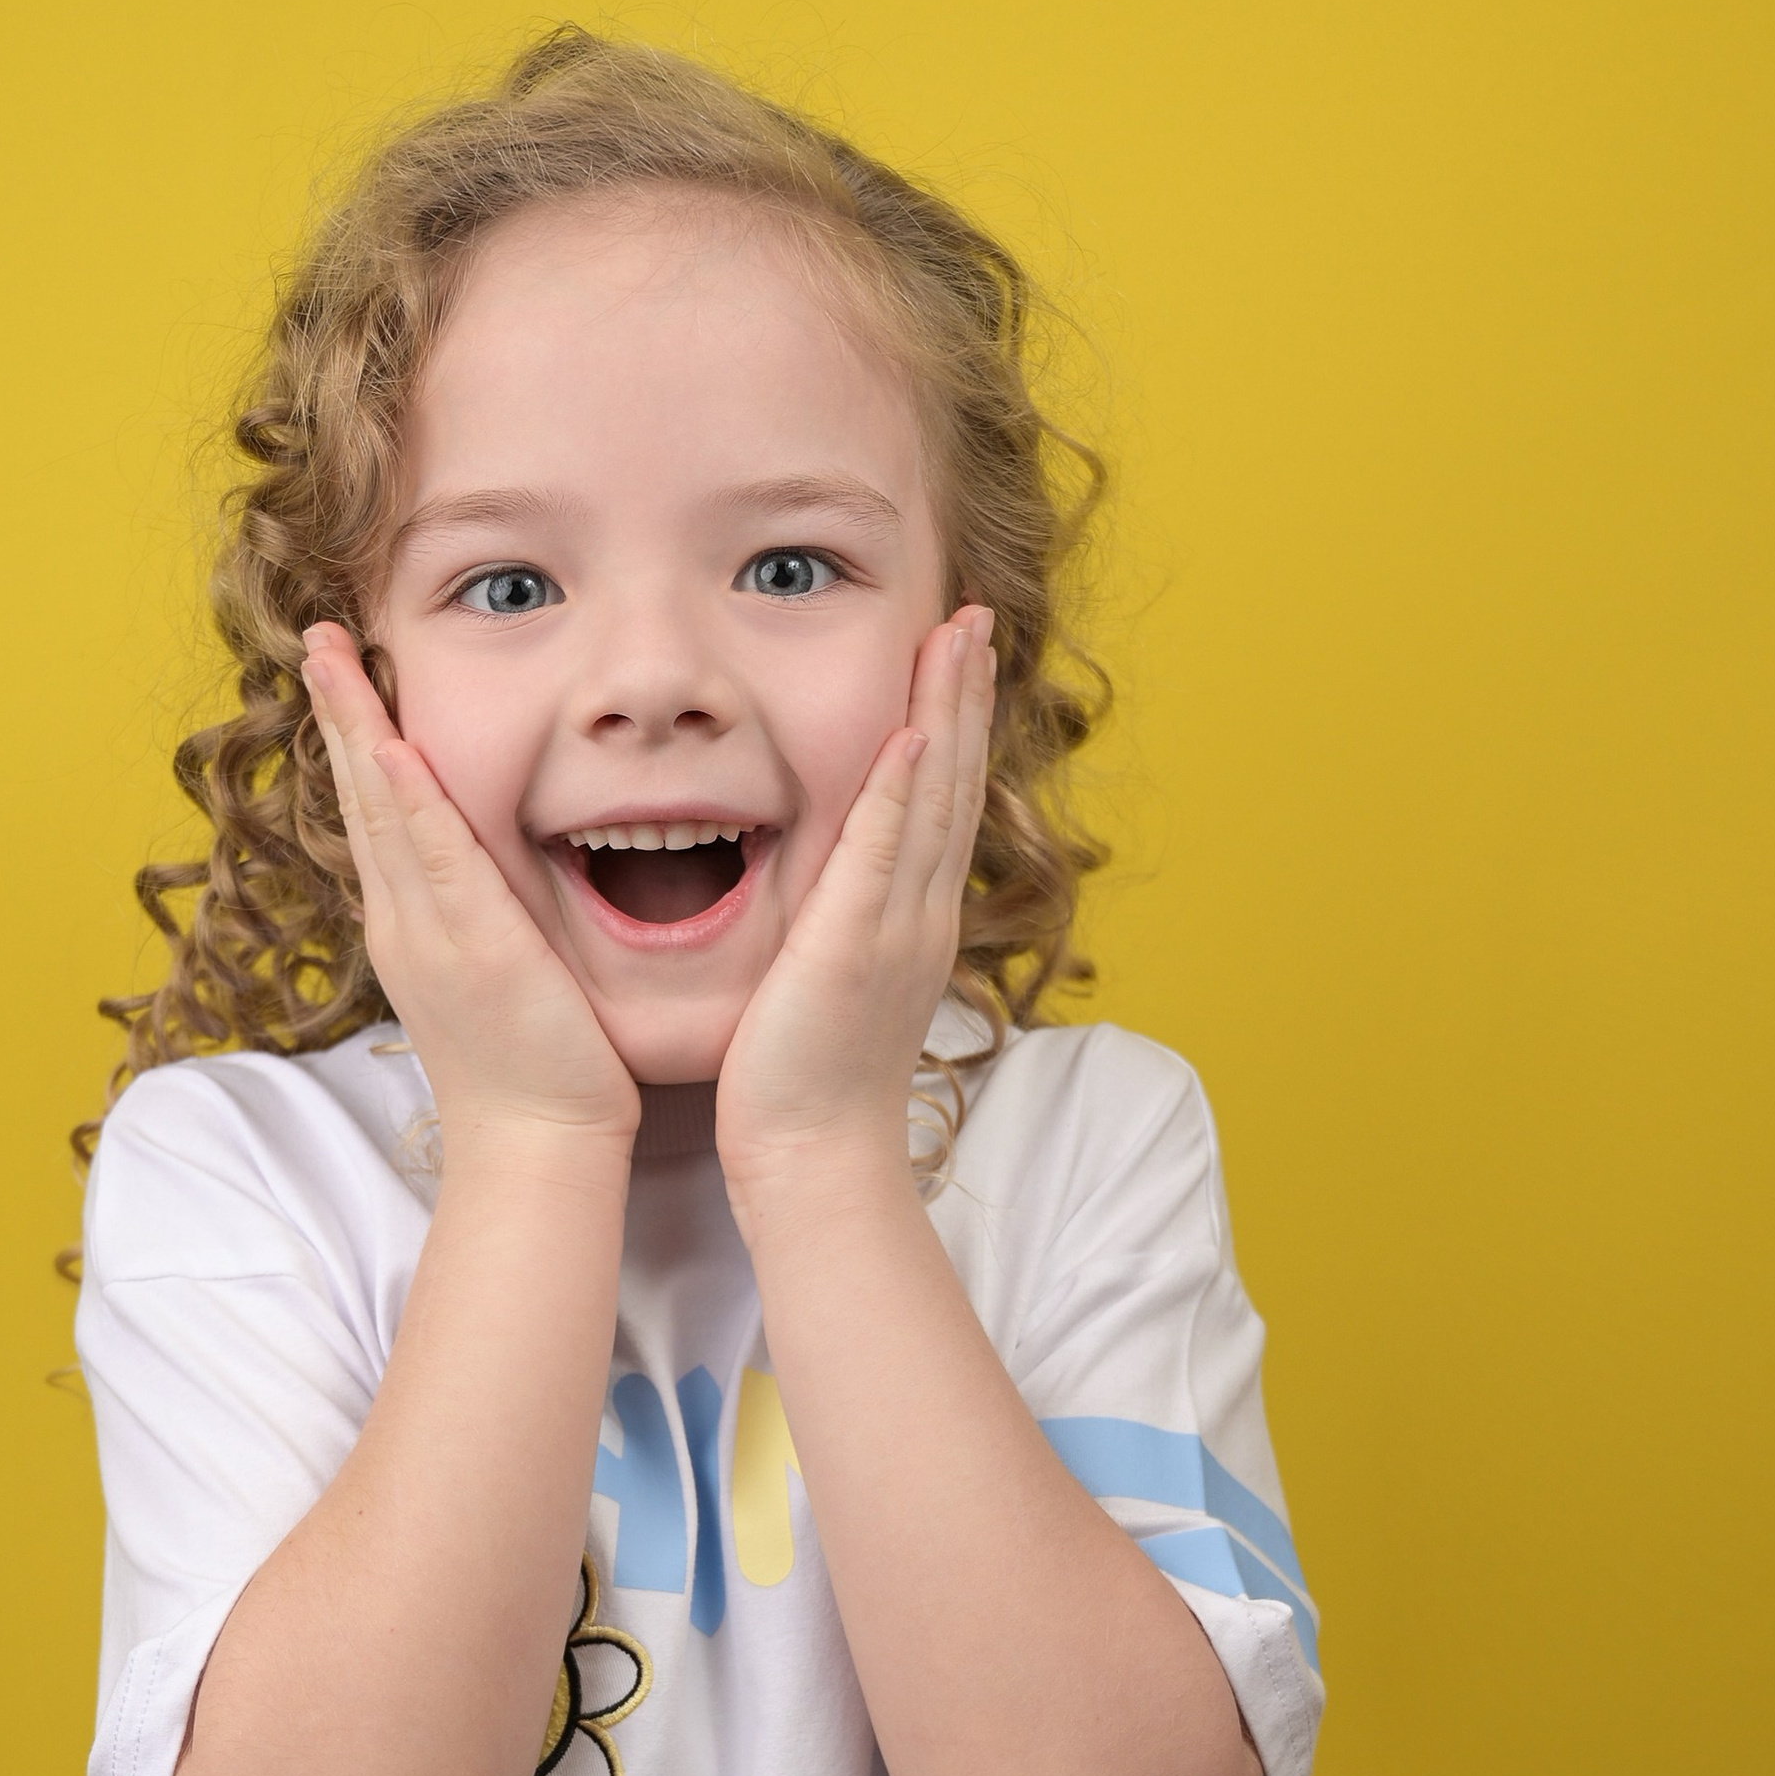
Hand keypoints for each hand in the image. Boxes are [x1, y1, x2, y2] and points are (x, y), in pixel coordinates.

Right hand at [300, 625, 639, 1161]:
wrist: (535, 1149)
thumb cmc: (534, 1074)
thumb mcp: (497, 980)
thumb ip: (484, 923)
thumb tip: (489, 885)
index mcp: (411, 927)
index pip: (376, 814)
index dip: (357, 740)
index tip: (342, 677)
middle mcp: (404, 922)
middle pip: (361, 797)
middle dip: (339, 712)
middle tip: (317, 638)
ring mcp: (429, 934)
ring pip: (383, 812)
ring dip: (359, 729)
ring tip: (333, 658)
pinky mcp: (474, 948)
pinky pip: (436, 860)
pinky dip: (411, 802)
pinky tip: (395, 748)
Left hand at [714, 606, 994, 1210]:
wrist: (812, 1159)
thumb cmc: (802, 1084)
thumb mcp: (827, 984)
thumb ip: (835, 927)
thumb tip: (825, 892)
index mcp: (912, 920)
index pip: (941, 802)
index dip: (954, 725)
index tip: (956, 656)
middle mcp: (921, 914)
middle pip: (955, 780)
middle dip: (966, 694)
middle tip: (972, 616)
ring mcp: (898, 927)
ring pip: (935, 798)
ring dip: (949, 712)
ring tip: (957, 636)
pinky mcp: (857, 947)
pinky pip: (887, 852)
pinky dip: (905, 790)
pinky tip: (912, 731)